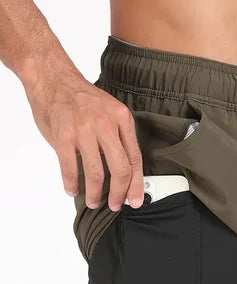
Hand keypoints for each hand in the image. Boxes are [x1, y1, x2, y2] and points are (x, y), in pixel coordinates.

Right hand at [25, 66, 142, 209]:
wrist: (53, 78)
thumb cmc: (81, 98)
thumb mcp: (110, 111)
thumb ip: (119, 137)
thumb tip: (126, 170)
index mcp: (121, 119)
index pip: (134, 158)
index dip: (136, 184)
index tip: (135, 200)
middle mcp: (105, 124)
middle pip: (120, 169)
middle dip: (118, 193)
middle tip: (114, 205)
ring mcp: (84, 130)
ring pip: (95, 172)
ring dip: (94, 193)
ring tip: (93, 201)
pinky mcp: (63, 136)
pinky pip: (70, 168)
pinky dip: (72, 183)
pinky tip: (73, 189)